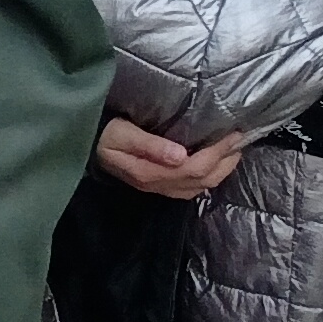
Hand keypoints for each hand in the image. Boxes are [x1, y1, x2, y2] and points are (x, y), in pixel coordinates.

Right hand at [96, 116, 244, 200]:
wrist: (83, 146)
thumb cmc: (101, 134)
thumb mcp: (121, 134)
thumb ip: (149, 145)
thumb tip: (180, 155)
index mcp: (149, 172)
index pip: (194, 167)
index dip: (217, 152)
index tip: (233, 133)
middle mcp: (157, 185)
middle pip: (202, 179)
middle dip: (225, 161)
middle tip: (239, 141)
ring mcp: (158, 188)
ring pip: (200, 187)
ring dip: (221, 170)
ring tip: (233, 152)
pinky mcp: (158, 186)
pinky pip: (191, 188)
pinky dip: (208, 176)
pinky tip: (214, 164)